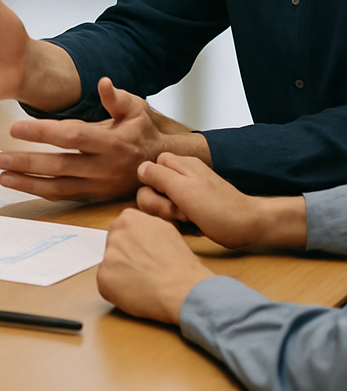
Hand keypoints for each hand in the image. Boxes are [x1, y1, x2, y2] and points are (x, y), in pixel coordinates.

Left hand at [0, 78, 210, 202]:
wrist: (160, 165)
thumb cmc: (142, 131)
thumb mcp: (136, 109)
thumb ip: (117, 98)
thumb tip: (103, 83)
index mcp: (112, 143)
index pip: (72, 137)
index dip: (42, 133)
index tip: (15, 128)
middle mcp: (103, 168)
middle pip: (60, 166)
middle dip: (27, 163)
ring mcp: (98, 186)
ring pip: (58, 187)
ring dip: (28, 183)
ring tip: (2, 176)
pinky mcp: (93, 196)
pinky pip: (63, 196)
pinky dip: (40, 191)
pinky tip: (20, 184)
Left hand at [97, 208, 213, 323]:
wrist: (185, 291)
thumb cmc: (181, 266)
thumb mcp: (166, 230)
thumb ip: (145, 227)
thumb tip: (139, 234)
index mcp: (129, 218)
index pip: (122, 229)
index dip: (133, 244)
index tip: (141, 254)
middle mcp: (115, 233)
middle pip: (113, 245)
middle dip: (125, 256)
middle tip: (143, 269)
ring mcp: (108, 255)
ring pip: (110, 264)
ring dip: (121, 273)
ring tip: (143, 282)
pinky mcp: (103, 277)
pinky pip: (106, 283)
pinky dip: (117, 289)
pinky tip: (135, 292)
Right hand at [136, 153, 306, 249]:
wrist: (251, 226)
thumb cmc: (220, 211)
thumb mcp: (184, 190)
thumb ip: (158, 176)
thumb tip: (140, 168)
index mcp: (178, 164)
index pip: (145, 174)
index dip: (154, 193)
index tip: (174, 204)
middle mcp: (181, 172)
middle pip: (151, 189)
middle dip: (162, 207)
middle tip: (183, 215)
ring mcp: (188, 188)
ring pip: (161, 202)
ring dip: (172, 216)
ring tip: (190, 221)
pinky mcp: (194, 203)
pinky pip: (175, 210)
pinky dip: (181, 221)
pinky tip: (194, 226)